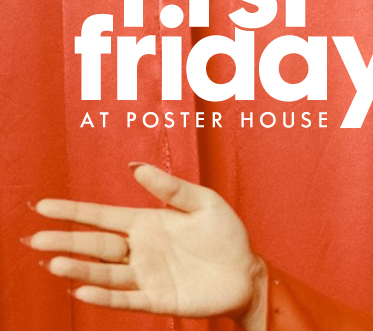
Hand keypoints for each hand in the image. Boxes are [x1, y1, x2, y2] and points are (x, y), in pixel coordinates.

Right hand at [27, 163, 266, 324]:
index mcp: (148, 223)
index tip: (43, 206)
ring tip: (53, 263)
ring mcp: (145, 276)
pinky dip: (103, 296)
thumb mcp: (203, 202)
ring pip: (104, 273)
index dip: (74, 211)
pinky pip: (125, 298)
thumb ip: (170, 187)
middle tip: (33, 237)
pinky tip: (82, 290)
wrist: (246, 272)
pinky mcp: (156, 299)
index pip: (102, 216)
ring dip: (79, 269)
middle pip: (94, 245)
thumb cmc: (226, 234)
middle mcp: (139, 250)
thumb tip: (135, 167)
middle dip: (64, 241)